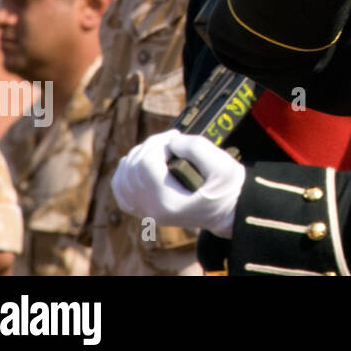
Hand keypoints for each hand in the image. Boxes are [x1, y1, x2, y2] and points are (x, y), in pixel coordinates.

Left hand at [112, 130, 243, 238]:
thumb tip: (170, 142)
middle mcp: (152, 211)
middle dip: (151, 145)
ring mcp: (146, 213)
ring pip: (123, 177)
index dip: (159, 143)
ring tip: (160, 148)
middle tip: (173, 138)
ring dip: (139, 155)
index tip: (178, 137)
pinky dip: (126, 172)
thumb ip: (197, 148)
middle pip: (134, 167)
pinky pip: (121, 190)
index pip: (146, 163)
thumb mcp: (223, 165)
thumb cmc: (228, 189)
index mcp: (169, 202)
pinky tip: (140, 162)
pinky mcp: (145, 211)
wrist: (229, 212)